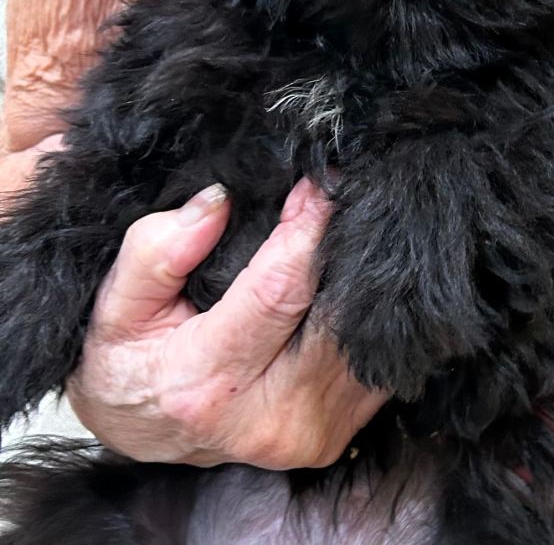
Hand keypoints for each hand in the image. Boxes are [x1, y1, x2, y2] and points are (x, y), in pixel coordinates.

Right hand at [67, 179, 385, 468]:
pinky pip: (372, 362)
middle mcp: (269, 418)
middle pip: (337, 313)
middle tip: (336, 201)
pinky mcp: (336, 434)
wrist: (147, 431)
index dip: (307, 227)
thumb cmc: (130, 365)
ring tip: (340, 239)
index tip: (317, 184)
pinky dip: (366, 318)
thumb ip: (157, 251)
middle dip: (342, 249)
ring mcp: (311, 433)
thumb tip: (218, 203)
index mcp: (208, 383)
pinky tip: (343, 287)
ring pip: (362, 336)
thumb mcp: (115, 307)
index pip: (282, 288)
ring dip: (360, 281)